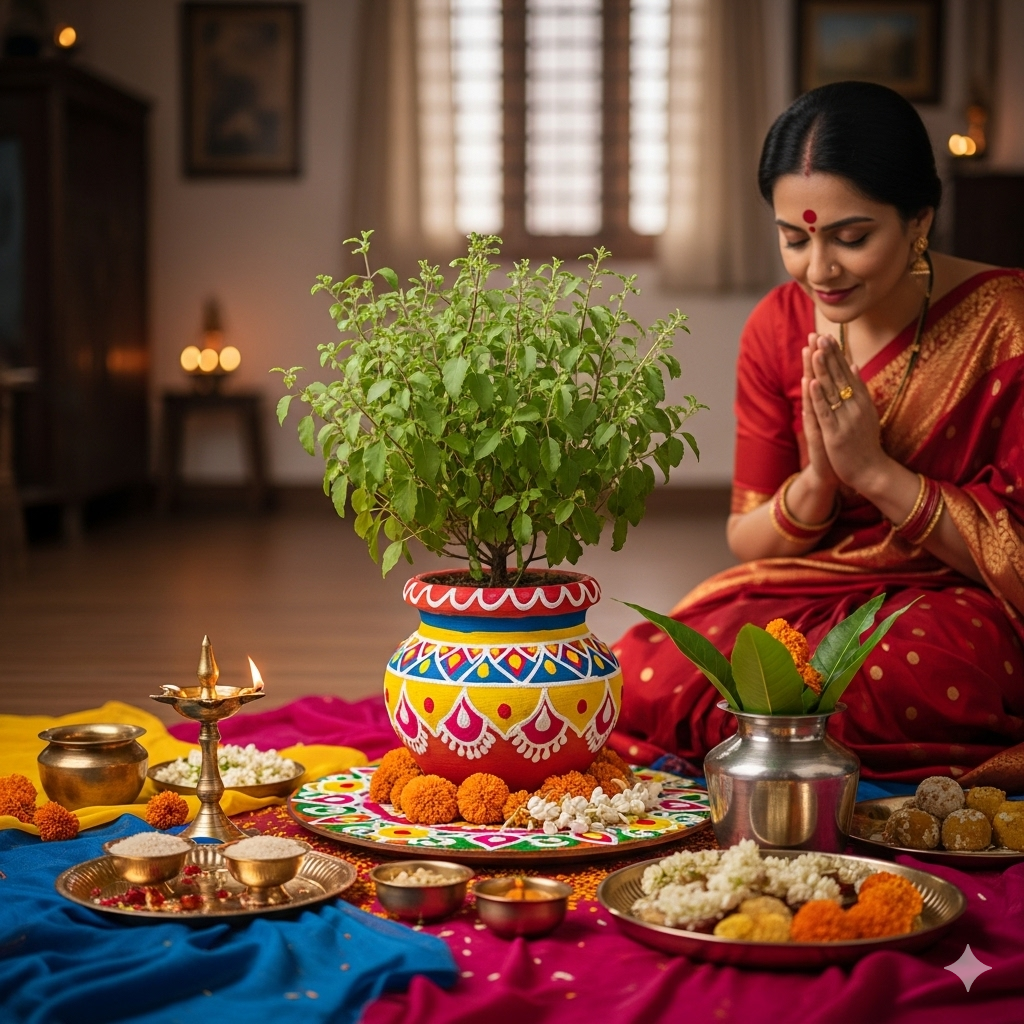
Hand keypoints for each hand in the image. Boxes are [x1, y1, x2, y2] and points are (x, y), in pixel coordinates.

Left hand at [807, 333, 888, 491]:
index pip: (848, 372)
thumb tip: (854, 363)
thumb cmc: (865, 442)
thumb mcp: (866, 411)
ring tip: (815, 351)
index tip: (828, 336)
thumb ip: (859, 388)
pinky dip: (818, 397)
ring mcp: (846, 420)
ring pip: (832, 391)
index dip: (837, 354)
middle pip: (840, 377)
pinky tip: (811, 383)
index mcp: (863, 401)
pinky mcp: (835, 434)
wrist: (871, 472)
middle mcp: (856, 407)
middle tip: (819, 335)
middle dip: (829, 356)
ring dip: (823, 370)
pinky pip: (825, 412)